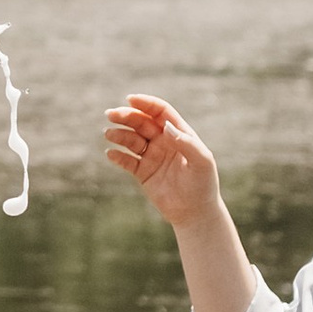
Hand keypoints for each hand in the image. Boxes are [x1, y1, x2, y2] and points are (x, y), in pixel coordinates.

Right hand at [103, 94, 222, 225]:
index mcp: (179, 133)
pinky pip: (127, 161)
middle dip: (126, 116)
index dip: (146, 103)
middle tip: (111, 114)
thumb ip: (186, 143)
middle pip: (141, 122)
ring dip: (119, 134)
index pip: (160, 112)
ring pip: (131, 139)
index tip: (130, 99)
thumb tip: (166, 127)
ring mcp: (152, 156)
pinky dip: (117, 156)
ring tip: (109, 134)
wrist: (195, 212)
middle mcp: (163, 142)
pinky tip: (110, 153)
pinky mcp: (143, 173)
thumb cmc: (203, 184)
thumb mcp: (201, 161)